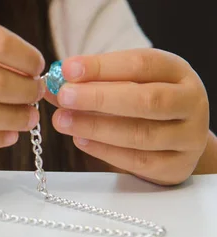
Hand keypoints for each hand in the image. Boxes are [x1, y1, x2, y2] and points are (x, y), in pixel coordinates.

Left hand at [45, 49, 209, 184]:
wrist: (177, 143)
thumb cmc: (144, 107)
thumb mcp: (125, 85)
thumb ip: (92, 84)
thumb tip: (53, 85)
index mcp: (177, 72)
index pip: (142, 64)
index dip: (103, 66)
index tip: (68, 69)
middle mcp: (190, 102)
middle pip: (146, 100)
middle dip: (99, 98)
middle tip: (64, 96)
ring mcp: (188, 136)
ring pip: (141, 134)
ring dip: (96, 126)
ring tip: (62, 120)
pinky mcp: (176, 165)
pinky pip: (138, 161)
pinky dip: (105, 151)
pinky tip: (80, 140)